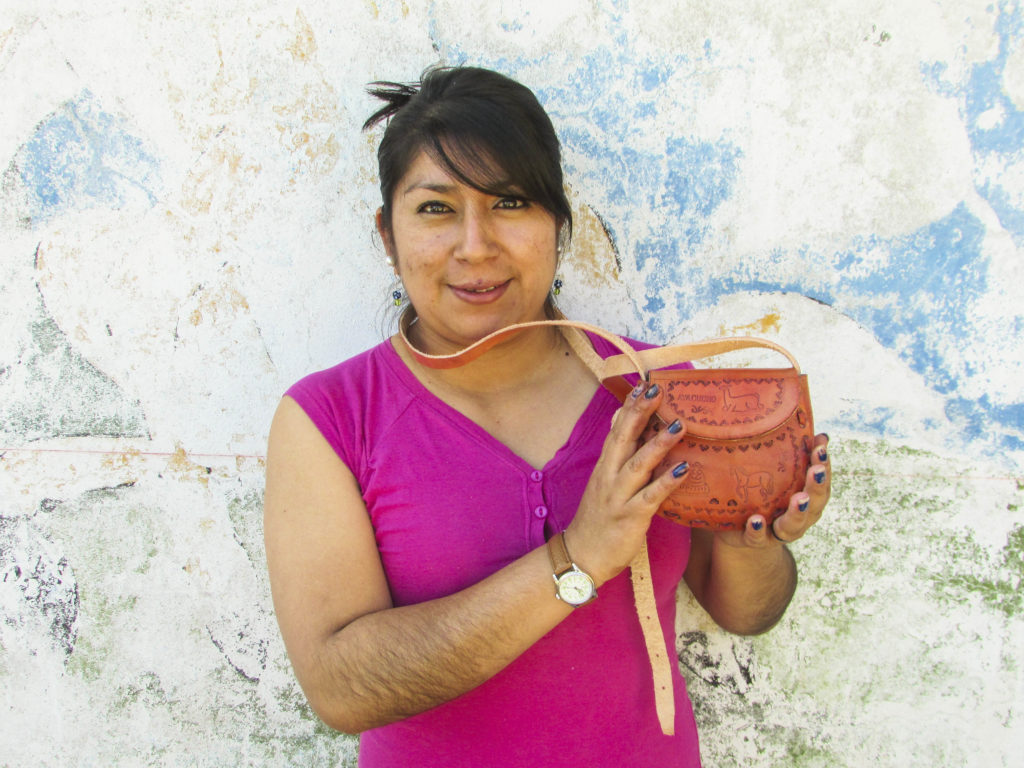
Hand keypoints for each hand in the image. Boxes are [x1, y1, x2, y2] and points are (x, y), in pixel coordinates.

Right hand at [567, 382, 690, 584]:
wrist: (582, 556)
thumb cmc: (599, 519)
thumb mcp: (604, 482)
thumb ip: (617, 456)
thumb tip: (622, 425)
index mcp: (605, 467)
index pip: (616, 430)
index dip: (629, 407)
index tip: (643, 384)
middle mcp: (609, 477)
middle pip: (624, 439)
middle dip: (640, 413)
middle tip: (658, 390)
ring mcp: (618, 497)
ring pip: (638, 464)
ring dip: (658, 443)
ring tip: (679, 424)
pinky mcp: (630, 517)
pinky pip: (651, 497)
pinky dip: (666, 482)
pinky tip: (684, 470)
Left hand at [720, 434, 830, 548]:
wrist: (740, 532)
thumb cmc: (765, 495)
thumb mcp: (779, 475)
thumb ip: (795, 456)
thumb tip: (818, 433)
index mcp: (808, 498)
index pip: (821, 481)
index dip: (824, 465)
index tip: (821, 446)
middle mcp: (799, 517)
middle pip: (815, 504)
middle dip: (816, 487)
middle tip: (815, 470)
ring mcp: (779, 531)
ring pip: (793, 526)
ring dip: (797, 512)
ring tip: (799, 499)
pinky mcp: (756, 540)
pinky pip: (758, 538)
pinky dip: (758, 530)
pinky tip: (756, 520)